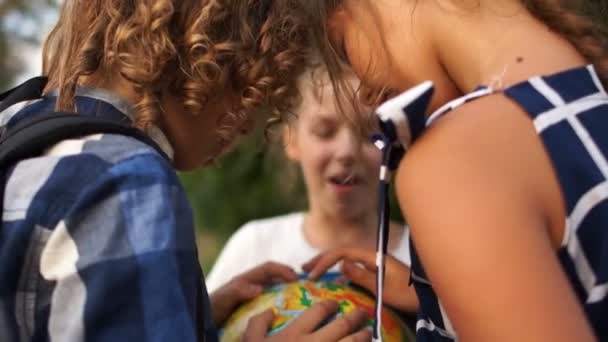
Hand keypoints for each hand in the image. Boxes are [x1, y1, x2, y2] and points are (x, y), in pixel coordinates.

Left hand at [209, 261, 298, 325]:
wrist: (200, 320)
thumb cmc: (210, 309)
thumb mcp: (222, 300)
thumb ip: (237, 291)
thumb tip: (259, 288)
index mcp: (245, 280)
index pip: (269, 268)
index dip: (284, 270)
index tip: (298, 279)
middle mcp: (250, 286)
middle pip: (275, 277)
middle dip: (291, 279)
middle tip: (307, 288)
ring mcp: (252, 296)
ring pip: (275, 289)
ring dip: (289, 291)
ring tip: (303, 300)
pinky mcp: (253, 308)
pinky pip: (270, 301)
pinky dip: (281, 303)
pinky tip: (288, 314)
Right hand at [243, 300, 370, 341]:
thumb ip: (257, 324)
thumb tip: (270, 311)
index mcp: (295, 334)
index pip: (319, 310)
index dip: (330, 304)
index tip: (335, 303)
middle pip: (343, 324)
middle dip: (355, 316)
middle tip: (361, 313)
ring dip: (363, 336)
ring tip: (368, 333)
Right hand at [302, 248, 417, 311]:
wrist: (430, 300)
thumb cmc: (410, 296)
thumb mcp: (385, 289)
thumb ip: (363, 276)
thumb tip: (340, 264)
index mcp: (374, 257)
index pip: (342, 252)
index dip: (324, 261)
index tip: (312, 275)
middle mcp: (373, 257)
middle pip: (342, 253)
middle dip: (322, 259)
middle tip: (304, 269)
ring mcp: (375, 265)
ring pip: (346, 260)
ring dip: (329, 264)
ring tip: (313, 273)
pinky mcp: (377, 274)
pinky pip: (354, 268)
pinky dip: (339, 272)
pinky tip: (332, 281)